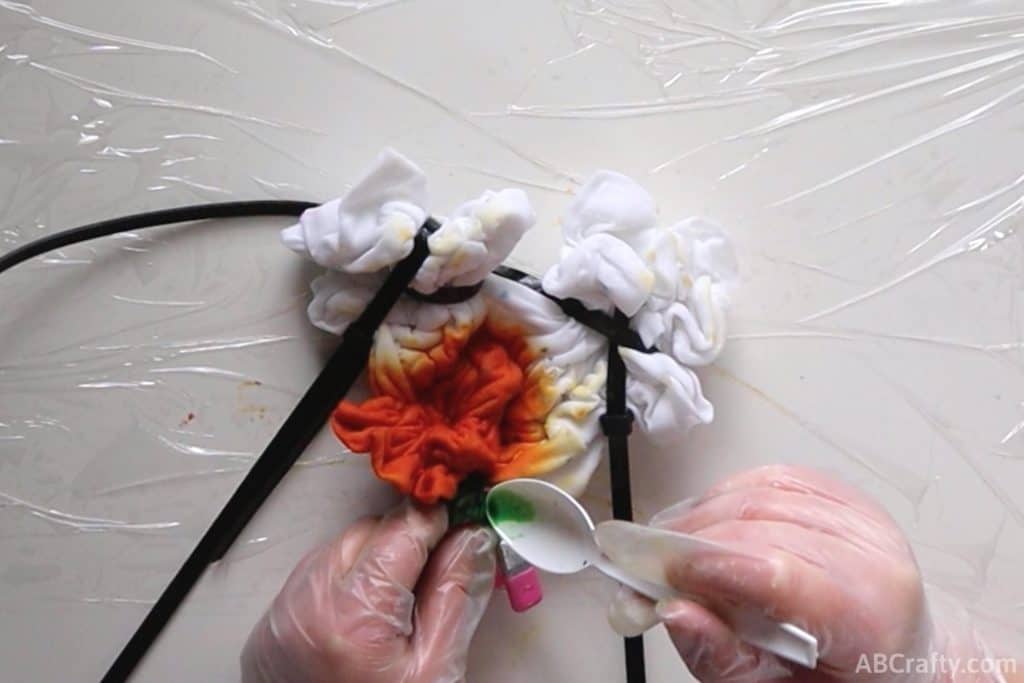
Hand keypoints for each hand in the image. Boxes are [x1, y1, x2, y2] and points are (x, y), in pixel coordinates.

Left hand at [241, 502, 495, 682]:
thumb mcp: (436, 669)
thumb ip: (456, 595)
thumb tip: (473, 537)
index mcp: (354, 612)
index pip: (406, 526)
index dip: (440, 522)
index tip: (463, 525)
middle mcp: (308, 600)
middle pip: (371, 531)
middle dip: (406, 545)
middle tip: (432, 581)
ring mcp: (282, 612)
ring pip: (341, 550)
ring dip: (373, 563)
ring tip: (394, 610)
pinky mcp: (268, 626)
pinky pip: (314, 578)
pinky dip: (343, 585)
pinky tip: (362, 621)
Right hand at [603, 465, 1013, 681]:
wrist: (900, 657)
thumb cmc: (842, 677)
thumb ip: (725, 660)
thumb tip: (675, 613)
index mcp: (869, 615)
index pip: (778, 572)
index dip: (710, 565)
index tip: (659, 574)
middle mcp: (874, 554)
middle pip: (761, 525)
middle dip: (690, 541)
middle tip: (643, 567)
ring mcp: (861, 517)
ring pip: (759, 492)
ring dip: (700, 515)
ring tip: (668, 547)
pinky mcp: (843, 494)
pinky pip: (770, 476)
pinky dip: (726, 495)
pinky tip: (706, 523)